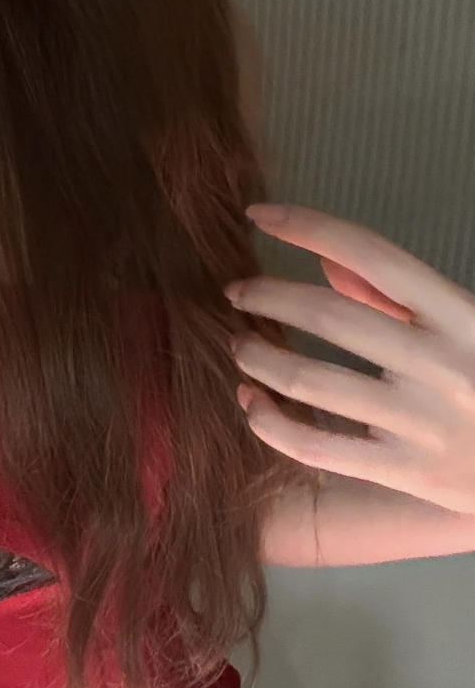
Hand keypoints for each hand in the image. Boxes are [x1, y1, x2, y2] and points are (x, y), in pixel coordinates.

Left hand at [224, 202, 474, 515]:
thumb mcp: (466, 325)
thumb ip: (396, 296)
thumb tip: (327, 263)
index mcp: (459, 315)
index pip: (372, 254)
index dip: (308, 226)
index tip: (259, 214)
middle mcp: (439, 364)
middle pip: (329, 316)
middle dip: (266, 296)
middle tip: (236, 292)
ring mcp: (420, 423)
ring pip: (309, 381)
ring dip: (257, 356)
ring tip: (239, 346)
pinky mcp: (403, 472)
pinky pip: (314, 447)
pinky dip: (268, 421)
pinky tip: (250, 402)